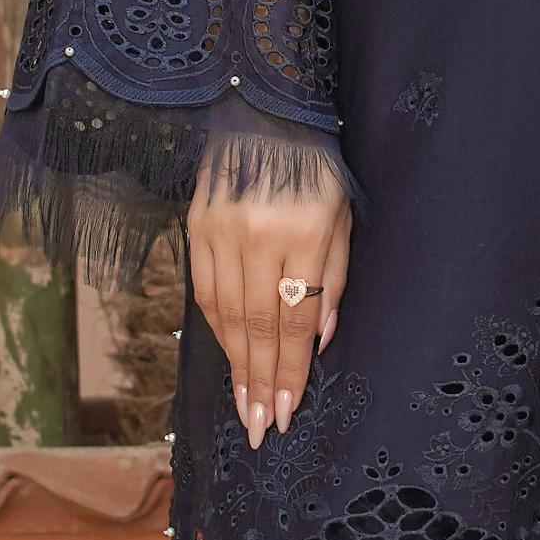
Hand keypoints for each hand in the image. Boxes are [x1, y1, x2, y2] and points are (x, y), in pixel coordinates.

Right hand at [187, 170, 351, 445]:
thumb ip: (335, 278)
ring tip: (243, 406)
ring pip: (226, 314)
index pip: (296, 317)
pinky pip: (204, 291)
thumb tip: (318, 342)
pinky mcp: (196, 227)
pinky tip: (227, 357)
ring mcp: (222, 232)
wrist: (264, 111)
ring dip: (235, 365)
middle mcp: (259, 236)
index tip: (286, 411)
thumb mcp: (343, 217)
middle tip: (258, 427)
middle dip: (260, 382)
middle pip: (258, 325)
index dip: (290, 369)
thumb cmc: (316, 169)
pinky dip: (216, 329)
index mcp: (305, 232)